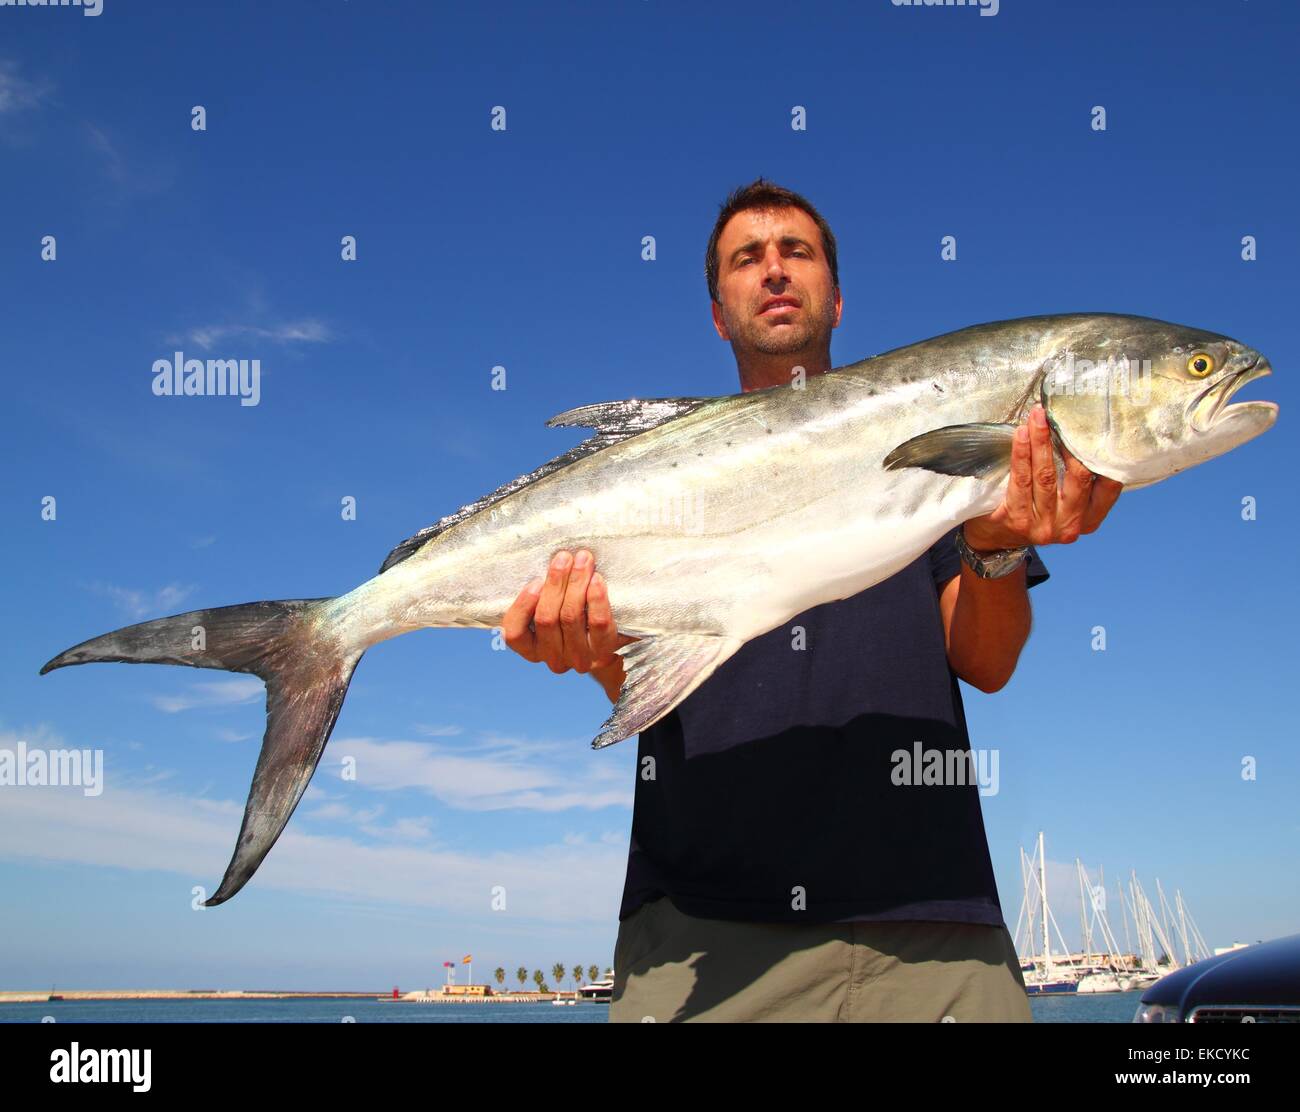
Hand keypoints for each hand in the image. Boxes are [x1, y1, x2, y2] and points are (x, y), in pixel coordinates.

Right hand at [501, 549, 636, 693]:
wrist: (615, 638)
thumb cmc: (576, 613)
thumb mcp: (553, 608)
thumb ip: (543, 594)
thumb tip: (546, 562)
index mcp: (532, 649)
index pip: (515, 634)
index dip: (522, 606)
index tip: (535, 581)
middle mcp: (553, 658)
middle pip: (547, 618)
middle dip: (555, 583)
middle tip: (564, 557)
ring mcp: (578, 658)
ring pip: (571, 617)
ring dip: (576, 583)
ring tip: (583, 560)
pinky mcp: (604, 652)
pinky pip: (598, 623)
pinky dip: (596, 598)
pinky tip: (596, 579)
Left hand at [963, 403, 1122, 550]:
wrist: (994, 538)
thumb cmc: (1034, 510)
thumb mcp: (1064, 503)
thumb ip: (1077, 481)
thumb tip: (1082, 432)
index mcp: (1089, 519)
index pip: (1109, 486)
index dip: (1103, 455)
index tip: (1096, 425)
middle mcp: (1070, 525)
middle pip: (1077, 476)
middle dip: (1068, 440)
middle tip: (1057, 413)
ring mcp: (1043, 526)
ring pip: (1046, 475)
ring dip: (1042, 441)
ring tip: (1037, 417)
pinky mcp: (1017, 520)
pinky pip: (1021, 480)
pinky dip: (1022, 453)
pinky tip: (1021, 434)